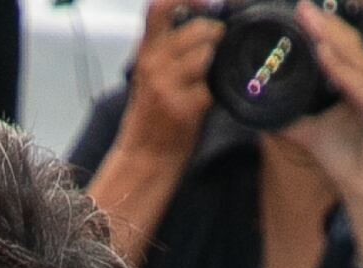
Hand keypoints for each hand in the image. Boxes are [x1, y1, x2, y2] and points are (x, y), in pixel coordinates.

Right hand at [117, 0, 223, 162]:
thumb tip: (205, 24)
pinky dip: (214, 96)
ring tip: (206, 80)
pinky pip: (211, 88)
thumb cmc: (152, 116)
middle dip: (215, 36)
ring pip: (206, 56)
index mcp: (145, 52)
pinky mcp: (182, 107)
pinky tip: (204, 105)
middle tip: (217, 48)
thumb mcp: (151, 75)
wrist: (145, 157)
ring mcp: (166, 86)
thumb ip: (169, 48)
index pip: (159, 7)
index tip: (205, 2)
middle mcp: (153, 65)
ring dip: (214, 66)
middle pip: (197, 30)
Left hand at [283, 2, 362, 238]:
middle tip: (302, 9)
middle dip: (326, 27)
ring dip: (333, 41)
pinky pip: (362, 88)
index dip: (323, 30)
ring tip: (311, 24)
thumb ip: (291, 116)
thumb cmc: (346, 163)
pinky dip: (343, 71)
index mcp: (360, 86)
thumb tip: (261, 106)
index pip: (343, 50)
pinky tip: (325, 57)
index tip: (299, 13)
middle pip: (351, 47)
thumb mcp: (310, 133)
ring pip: (358, 62)